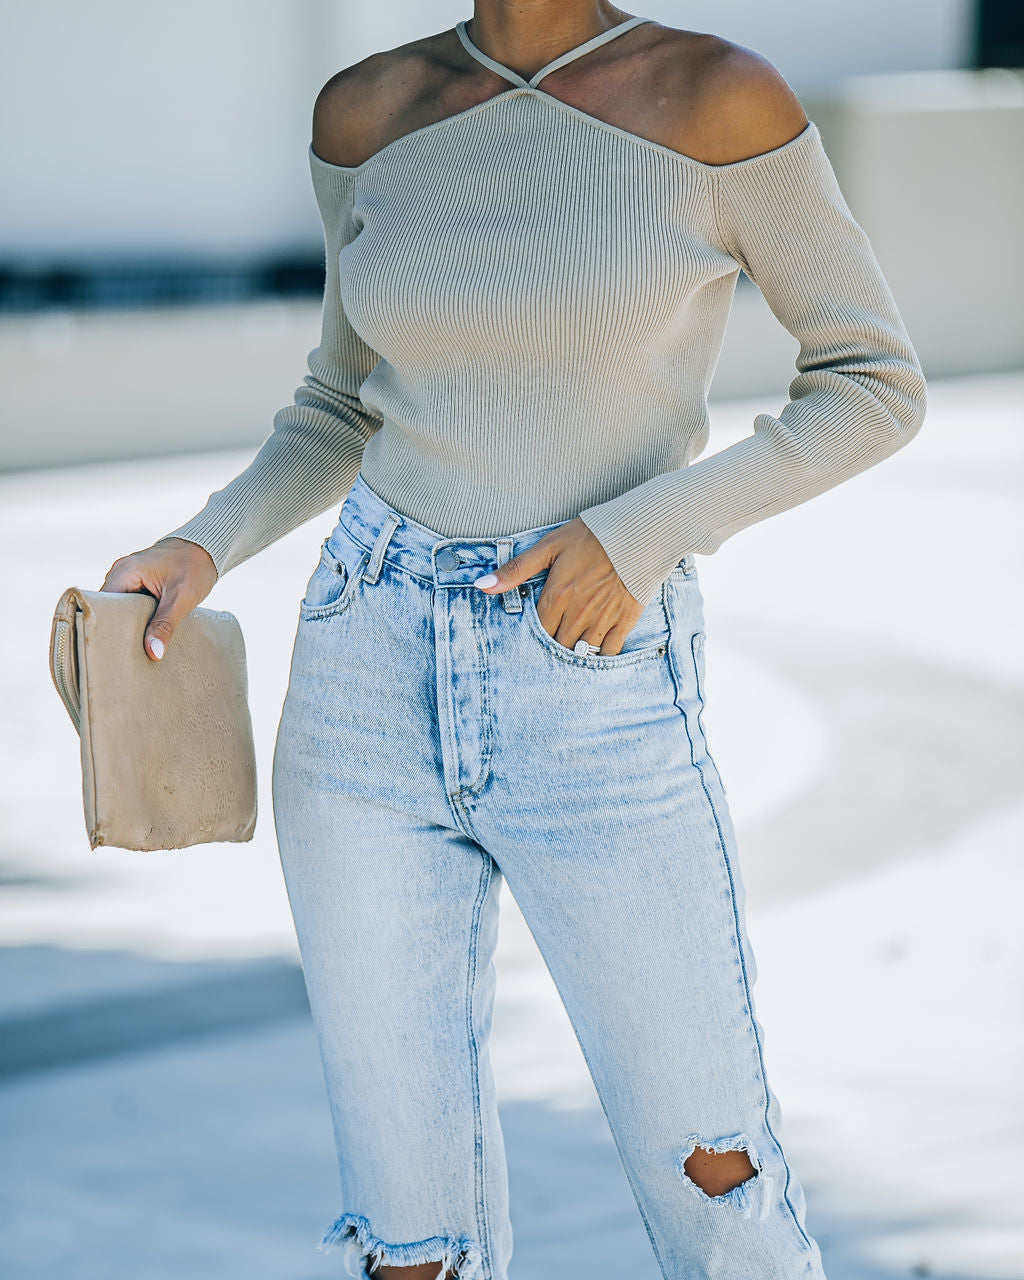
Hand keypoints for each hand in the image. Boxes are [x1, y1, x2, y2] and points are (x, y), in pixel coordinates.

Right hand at [99, 537, 217, 660]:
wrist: (207, 547)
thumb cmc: (195, 566)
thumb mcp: (181, 598)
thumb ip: (165, 625)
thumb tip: (153, 653)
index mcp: (124, 572)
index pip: (101, 606)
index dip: (106, 628)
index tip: (113, 651)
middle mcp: (120, 573)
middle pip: (109, 609)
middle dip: (118, 629)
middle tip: (124, 655)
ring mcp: (128, 576)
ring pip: (120, 607)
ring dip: (128, 624)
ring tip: (134, 648)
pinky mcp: (139, 581)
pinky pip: (130, 603)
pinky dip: (137, 616)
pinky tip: (145, 633)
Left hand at [474, 516, 642, 655]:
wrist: (640, 531)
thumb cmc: (593, 535)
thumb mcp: (550, 546)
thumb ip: (515, 570)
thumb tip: (482, 586)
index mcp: (557, 595)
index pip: (538, 630)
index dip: (534, 635)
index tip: (534, 633)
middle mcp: (578, 613)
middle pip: (558, 645)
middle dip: (553, 645)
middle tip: (552, 641)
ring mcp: (603, 619)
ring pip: (581, 652)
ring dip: (574, 652)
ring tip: (571, 647)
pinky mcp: (625, 621)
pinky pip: (609, 652)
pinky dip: (600, 656)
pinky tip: (595, 651)